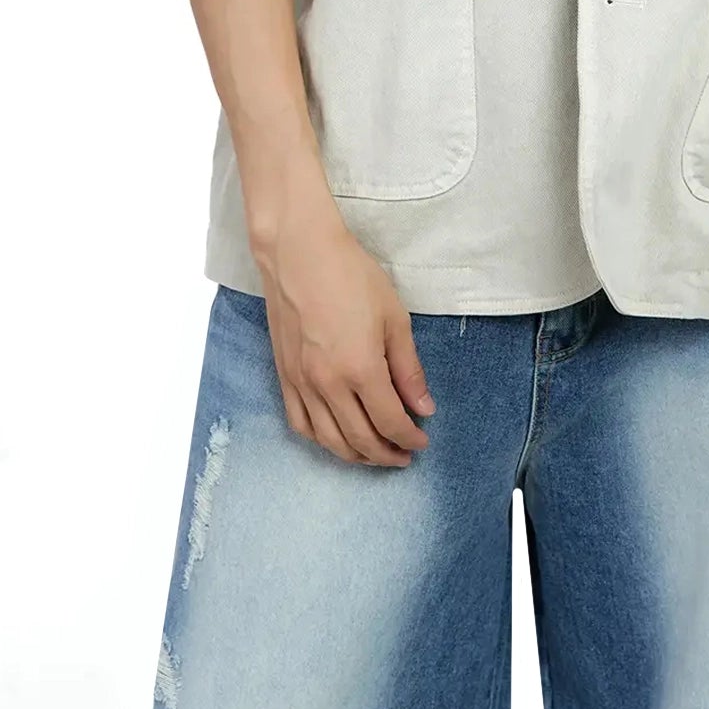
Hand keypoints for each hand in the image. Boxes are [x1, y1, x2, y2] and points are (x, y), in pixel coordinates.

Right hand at [254, 198, 436, 467]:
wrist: (299, 253)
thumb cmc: (351, 276)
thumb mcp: (394, 317)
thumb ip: (408, 368)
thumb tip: (424, 407)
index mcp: (360, 370)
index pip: (389, 423)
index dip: (409, 438)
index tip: (422, 441)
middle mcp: (328, 385)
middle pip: (360, 440)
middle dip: (386, 454)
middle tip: (404, 455)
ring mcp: (301, 383)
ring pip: (328, 440)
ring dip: (355, 455)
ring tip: (375, 453)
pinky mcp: (284, 376)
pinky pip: (300, 424)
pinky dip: (320, 440)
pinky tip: (335, 437)